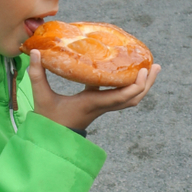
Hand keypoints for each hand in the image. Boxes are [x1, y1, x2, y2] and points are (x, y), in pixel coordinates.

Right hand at [28, 50, 160, 130]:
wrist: (52, 139)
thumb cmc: (47, 119)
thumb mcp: (41, 96)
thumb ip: (37, 74)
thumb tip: (35, 53)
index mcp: (91, 104)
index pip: (119, 97)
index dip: (134, 86)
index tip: (143, 71)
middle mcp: (101, 107)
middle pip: (133, 99)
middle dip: (147, 83)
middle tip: (156, 66)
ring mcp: (103, 108)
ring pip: (131, 100)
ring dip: (143, 86)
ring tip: (152, 69)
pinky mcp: (100, 106)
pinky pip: (122, 98)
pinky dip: (131, 87)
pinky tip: (132, 75)